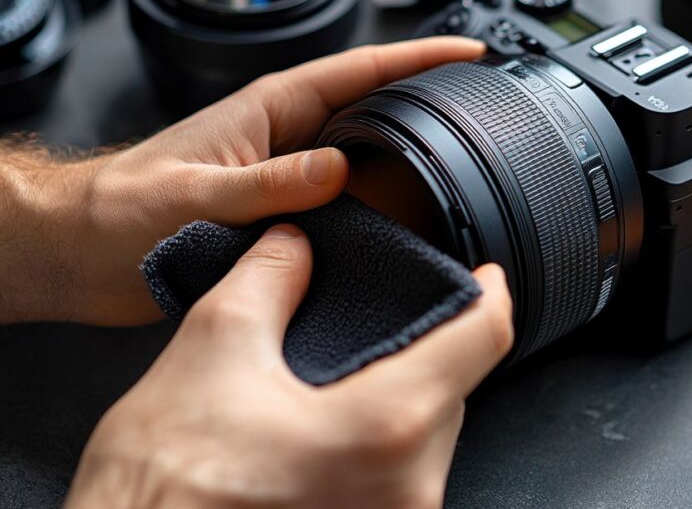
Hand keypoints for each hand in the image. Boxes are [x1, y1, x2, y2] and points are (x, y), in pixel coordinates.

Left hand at [0, 37, 484, 324]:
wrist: (82, 251)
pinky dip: (381, 210)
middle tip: (487, 114)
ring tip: (466, 174)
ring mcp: (290, 175)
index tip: (470, 52)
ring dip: (411, 164)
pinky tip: (408, 229)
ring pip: (368, 161)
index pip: (361, 70)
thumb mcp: (193, 193)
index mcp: (273, 108)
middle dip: (431, 103)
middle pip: (377, 110)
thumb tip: (336, 170)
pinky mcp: (285, 215)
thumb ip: (264, 182)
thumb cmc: (120, 209)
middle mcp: (290, 137)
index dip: (419, 56)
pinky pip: (348, 205)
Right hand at [65, 225, 513, 508]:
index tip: (487, 276)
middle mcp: (410, 489)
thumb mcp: (212, 351)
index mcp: (387, 427)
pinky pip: (400, 482)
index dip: (489, 293)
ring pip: (426, 442)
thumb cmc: (161, 487)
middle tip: (385, 324)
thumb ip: (268, 281)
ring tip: (339, 382)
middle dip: (425, 351)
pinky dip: (378, 447)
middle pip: (454, 392)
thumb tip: (292, 247)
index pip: (482, 339)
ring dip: (398, 402)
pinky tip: (325, 435)